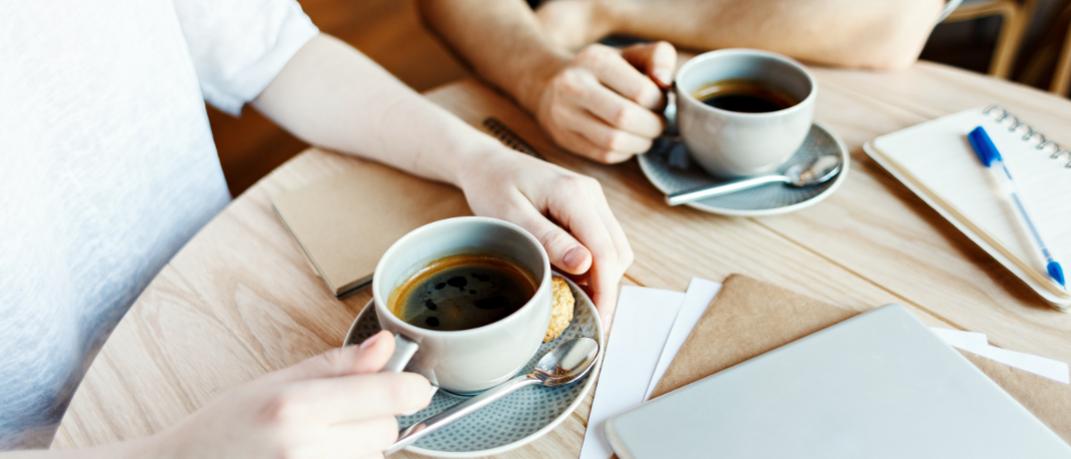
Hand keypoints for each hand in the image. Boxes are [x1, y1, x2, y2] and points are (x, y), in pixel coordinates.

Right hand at [148, 331, 430, 458]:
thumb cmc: (223, 428)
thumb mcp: (275, 382)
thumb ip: (337, 366)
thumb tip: (386, 346)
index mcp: (295, 407)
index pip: (387, 396)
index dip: (410, 388)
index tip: (414, 386)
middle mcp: (303, 447)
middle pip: (385, 432)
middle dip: (373, 420)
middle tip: (335, 417)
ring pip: (372, 458)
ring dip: (357, 448)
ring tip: (315, 442)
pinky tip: (314, 456)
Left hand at [458, 149, 633, 321]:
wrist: (489, 164)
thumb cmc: (493, 187)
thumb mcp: (512, 215)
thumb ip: (549, 239)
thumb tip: (585, 266)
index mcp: (573, 194)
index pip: (604, 250)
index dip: (605, 290)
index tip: (598, 320)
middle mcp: (591, 194)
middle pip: (617, 252)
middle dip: (606, 287)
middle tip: (586, 318)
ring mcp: (594, 199)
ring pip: (615, 248)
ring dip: (602, 276)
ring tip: (577, 299)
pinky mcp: (590, 206)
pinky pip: (604, 241)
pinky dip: (595, 264)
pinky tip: (573, 277)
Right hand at [530, 41, 675, 163]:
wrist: (549, 84)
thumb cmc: (600, 70)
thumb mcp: (629, 53)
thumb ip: (658, 56)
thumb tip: (666, 81)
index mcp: (595, 61)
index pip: (640, 91)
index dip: (659, 103)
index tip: (661, 103)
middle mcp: (574, 86)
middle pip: (625, 118)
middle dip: (652, 126)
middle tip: (659, 124)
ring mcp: (565, 115)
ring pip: (614, 141)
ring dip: (640, 143)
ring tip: (647, 135)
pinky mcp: (565, 138)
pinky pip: (604, 155)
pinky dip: (625, 153)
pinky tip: (628, 142)